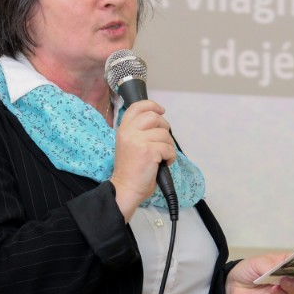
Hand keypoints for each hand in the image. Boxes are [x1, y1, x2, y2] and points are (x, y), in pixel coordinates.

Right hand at [109, 99, 175, 220]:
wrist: (125, 188)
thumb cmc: (129, 171)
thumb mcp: (128, 145)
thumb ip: (138, 132)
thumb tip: (158, 124)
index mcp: (123, 129)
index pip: (137, 107)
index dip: (151, 105)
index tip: (161, 110)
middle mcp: (129, 132)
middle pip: (154, 117)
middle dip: (164, 127)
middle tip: (163, 141)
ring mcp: (139, 140)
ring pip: (164, 134)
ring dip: (168, 146)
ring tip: (163, 156)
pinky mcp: (149, 151)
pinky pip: (168, 148)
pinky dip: (171, 157)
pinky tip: (164, 163)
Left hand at [225, 250, 293, 293]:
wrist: (231, 288)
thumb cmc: (246, 271)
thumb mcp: (260, 262)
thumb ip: (276, 263)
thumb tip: (288, 265)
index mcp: (288, 263)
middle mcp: (290, 277)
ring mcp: (286, 291)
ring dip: (293, 285)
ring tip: (282, 282)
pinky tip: (274, 291)